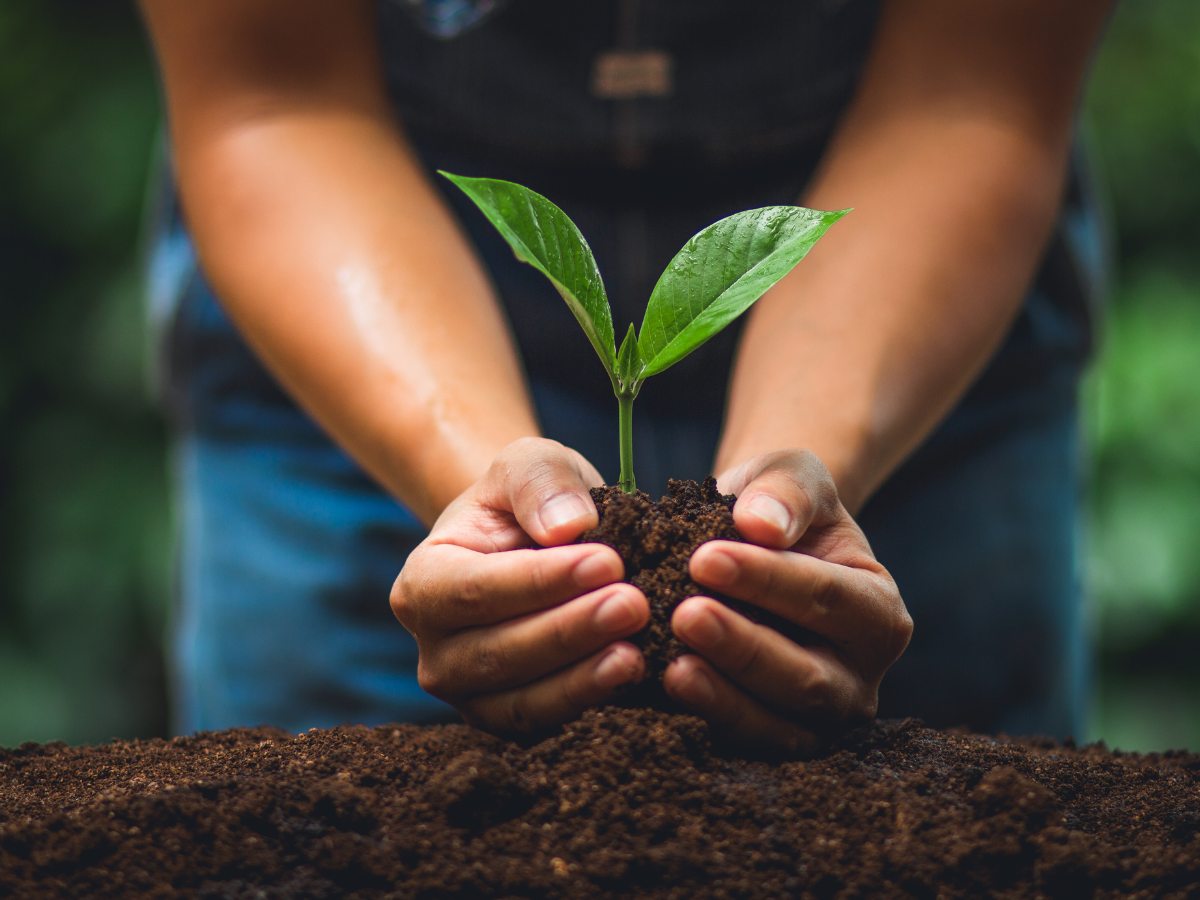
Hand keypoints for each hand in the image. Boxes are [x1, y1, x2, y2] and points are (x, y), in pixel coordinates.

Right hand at [390, 437, 648, 737]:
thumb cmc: (528, 502)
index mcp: (422, 584)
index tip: (608, 561)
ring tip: (637, 652)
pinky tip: (635, 677)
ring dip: (581, 679)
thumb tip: (567, 527)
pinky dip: (588, 704)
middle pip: (498, 652)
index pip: (477, 589)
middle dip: (570, 630)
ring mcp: (469, 695)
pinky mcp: (511, 721)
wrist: (538, 545)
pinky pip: (545, 724)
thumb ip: (541, 482)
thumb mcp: (530, 464)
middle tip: (634, 606)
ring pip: (520, 700)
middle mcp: (433, 651)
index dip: (542, 580)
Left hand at [663, 449, 911, 758]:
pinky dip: (705, 719)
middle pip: (808, 675)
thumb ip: (787, 491)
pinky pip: (743, 742)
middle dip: (743, 647)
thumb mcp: (791, 477)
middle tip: (685, 614)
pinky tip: (663, 687)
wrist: (753, 549)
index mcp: (879, 613)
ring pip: (778, 725)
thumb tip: (763, 523)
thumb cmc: (779, 511)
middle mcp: (860, 677)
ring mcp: (819, 721)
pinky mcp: (774, 740)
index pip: (828, 598)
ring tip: (672, 666)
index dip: (768, 581)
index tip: (705, 558)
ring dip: (723, 697)